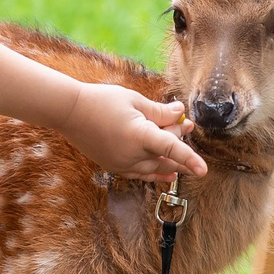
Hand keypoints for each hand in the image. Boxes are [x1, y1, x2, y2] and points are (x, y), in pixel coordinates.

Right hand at [64, 83, 207, 179]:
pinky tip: (169, 173)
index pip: (170, 148)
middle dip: (180, 141)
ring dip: (171, 160)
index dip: (189, 158)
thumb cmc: (102, 101)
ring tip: (184, 154)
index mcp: (139, 135)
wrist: (69, 112)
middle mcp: (131, 154)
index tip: (204, 170)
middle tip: (188, 126)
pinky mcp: (114, 167)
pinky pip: (141, 173)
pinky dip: (156, 172)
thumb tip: (180, 113)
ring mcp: (122, 164)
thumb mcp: (135, 100)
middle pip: (166, 155)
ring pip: (155, 168)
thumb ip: (160, 111)